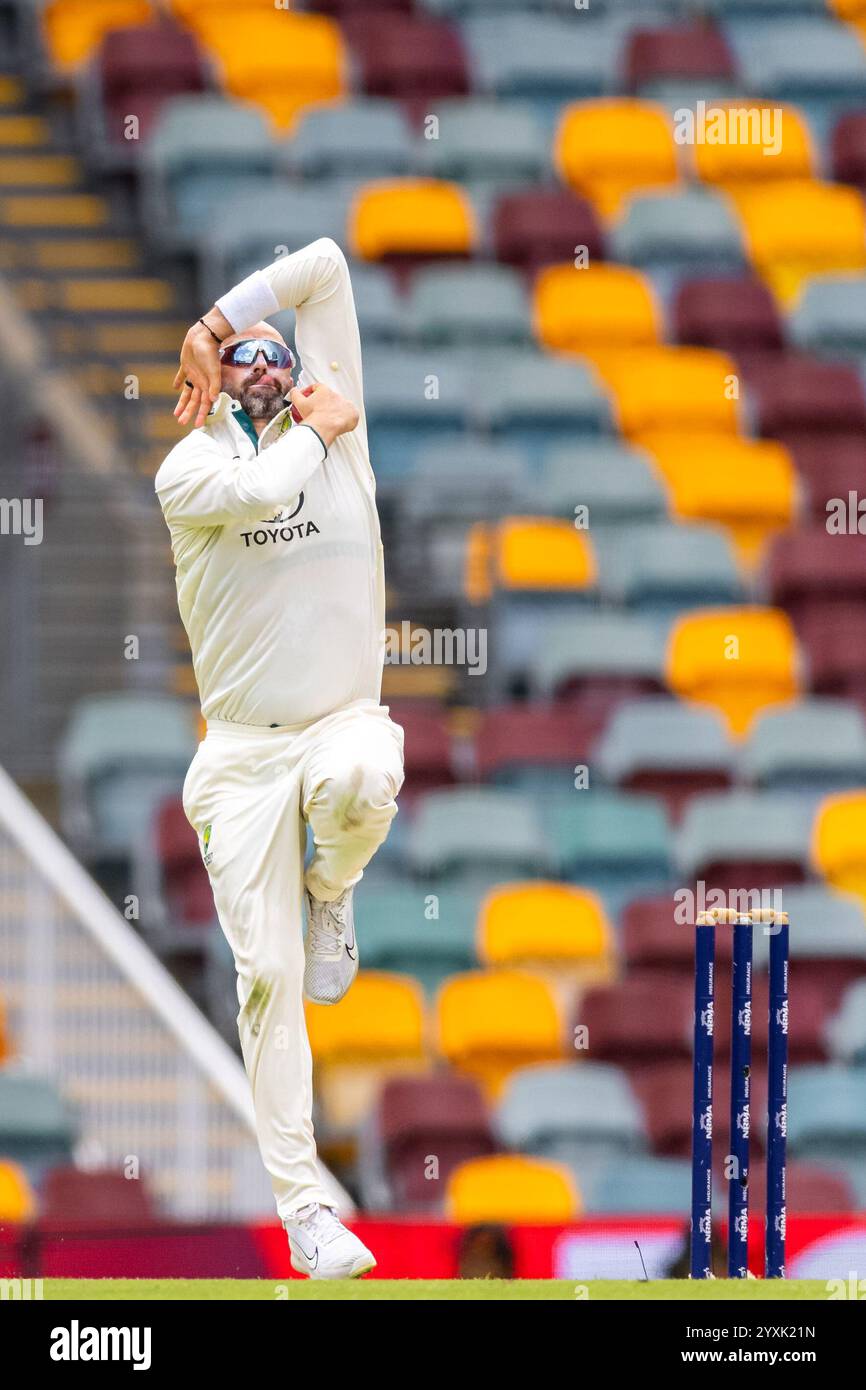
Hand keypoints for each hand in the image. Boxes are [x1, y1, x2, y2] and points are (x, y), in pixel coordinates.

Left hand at [173, 309, 231, 427]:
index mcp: (208, 385)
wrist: (204, 336)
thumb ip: (214, 384)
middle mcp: (201, 382)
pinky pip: (182, 376)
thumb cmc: (210, 353)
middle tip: (181, 423)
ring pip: (187, 393)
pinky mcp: (187, 366)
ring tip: (176, 413)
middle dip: (188, 412)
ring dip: (182, 403)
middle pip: (194, 401)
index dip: (201, 415)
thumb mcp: (213, 370)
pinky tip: (175, 388)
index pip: (204, 404)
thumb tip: (214, 399)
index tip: (197, 425)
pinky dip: (178, 382)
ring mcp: (194, 375)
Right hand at [290, 382, 358, 446]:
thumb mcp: (299, 403)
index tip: (308, 398)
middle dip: (324, 404)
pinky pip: (351, 415)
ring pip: (340, 406)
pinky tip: (339, 423)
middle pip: (329, 397)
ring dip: (335, 411)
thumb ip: (295, 394)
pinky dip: (346, 419)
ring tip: (329, 420)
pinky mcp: (353, 414)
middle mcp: (337, 395)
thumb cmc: (313, 415)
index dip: (311, 392)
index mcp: (324, 391)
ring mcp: (346, 404)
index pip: (317, 387)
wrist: (324, 427)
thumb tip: (293, 391)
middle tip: (318, 412)